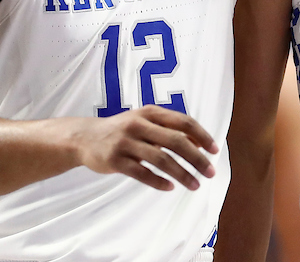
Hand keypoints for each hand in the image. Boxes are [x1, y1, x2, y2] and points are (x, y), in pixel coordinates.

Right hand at [72, 106, 218, 190]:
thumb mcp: (144, 122)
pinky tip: (171, 187)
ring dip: (182, 174)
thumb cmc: (122, 130)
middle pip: (175, 141)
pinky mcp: (115, 160)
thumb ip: (168, 130)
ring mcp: (126, 142)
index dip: (201, 135)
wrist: (85, 138)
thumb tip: (199, 145)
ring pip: (161, 159)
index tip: (214, 150)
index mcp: (149, 112)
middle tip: (210, 172)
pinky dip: (159, 181)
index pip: (183, 121)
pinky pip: (142, 173)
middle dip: (196, 158)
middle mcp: (138, 124)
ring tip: (195, 185)